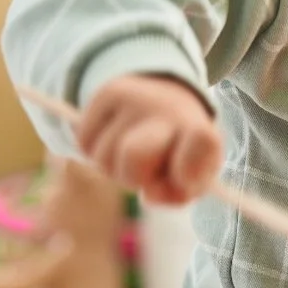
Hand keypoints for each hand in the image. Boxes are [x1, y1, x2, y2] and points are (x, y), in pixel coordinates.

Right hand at [77, 75, 222, 205]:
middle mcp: (169, 108)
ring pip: (103, 157)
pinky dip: (94, 153)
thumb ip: (177, 194)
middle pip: (134, 155)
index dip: (189, 171)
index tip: (183, 183)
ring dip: (113, 169)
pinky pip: (85, 143)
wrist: (167, 100)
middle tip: (143, 175)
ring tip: (131, 155)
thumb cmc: (181, 152)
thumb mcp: (191, 177)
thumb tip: (149, 195)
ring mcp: (137, 97)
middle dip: (132, 178)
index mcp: (200, 132)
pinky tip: (114, 141)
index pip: (202, 143)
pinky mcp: (108, 92)